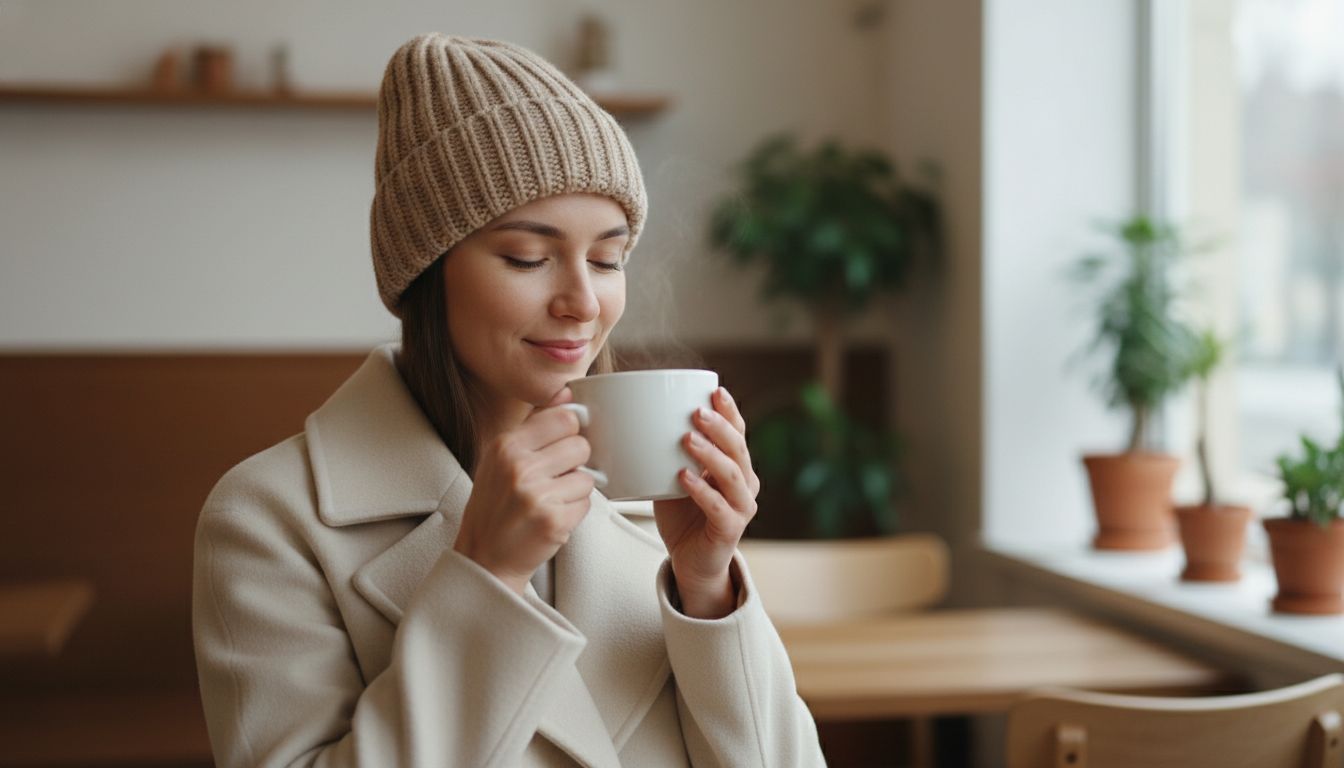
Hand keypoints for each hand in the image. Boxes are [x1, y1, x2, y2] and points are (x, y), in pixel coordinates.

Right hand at [454, 388, 595, 593]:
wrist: (484, 558)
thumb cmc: (495, 506)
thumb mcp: (500, 458)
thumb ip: (534, 426)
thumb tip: (568, 394)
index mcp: (506, 445)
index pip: (564, 417)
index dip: (571, 431)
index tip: (564, 443)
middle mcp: (519, 467)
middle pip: (581, 445)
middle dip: (575, 463)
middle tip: (555, 478)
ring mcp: (537, 495)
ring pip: (588, 476)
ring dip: (576, 490)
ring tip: (552, 500)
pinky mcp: (554, 521)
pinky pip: (587, 503)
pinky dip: (575, 511)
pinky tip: (553, 517)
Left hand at [653, 386, 759, 618]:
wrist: (691, 562)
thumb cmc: (683, 516)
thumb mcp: (674, 477)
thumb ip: (665, 453)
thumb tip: (633, 420)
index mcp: (735, 466)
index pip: (737, 432)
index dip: (730, 411)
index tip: (716, 390)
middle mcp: (745, 484)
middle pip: (738, 449)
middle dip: (719, 427)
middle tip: (697, 412)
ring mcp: (741, 507)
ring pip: (732, 475)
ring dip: (710, 454)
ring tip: (687, 439)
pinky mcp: (731, 530)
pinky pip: (719, 507)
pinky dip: (702, 490)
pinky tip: (684, 477)